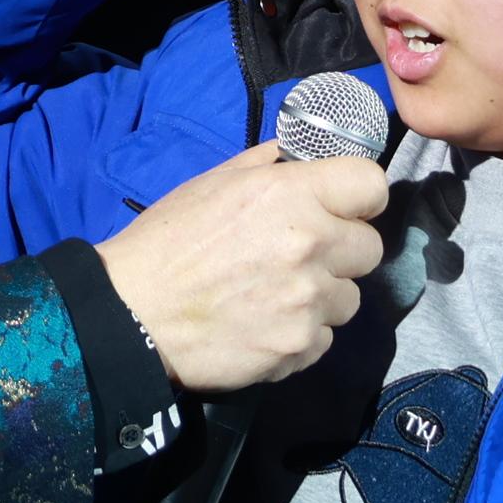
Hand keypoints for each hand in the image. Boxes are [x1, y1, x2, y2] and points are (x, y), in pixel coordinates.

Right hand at [95, 143, 387, 392]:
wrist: (131, 314)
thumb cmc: (167, 242)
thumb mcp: (212, 183)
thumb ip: (268, 164)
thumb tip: (303, 155)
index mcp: (290, 194)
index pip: (372, 185)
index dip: (359, 197)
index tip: (344, 208)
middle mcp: (309, 244)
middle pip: (370, 248)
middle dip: (341, 251)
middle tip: (302, 257)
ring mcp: (308, 301)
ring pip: (349, 298)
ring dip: (322, 297)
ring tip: (276, 296)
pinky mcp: (298, 346)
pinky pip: (324, 338)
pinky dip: (300, 334)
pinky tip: (263, 326)